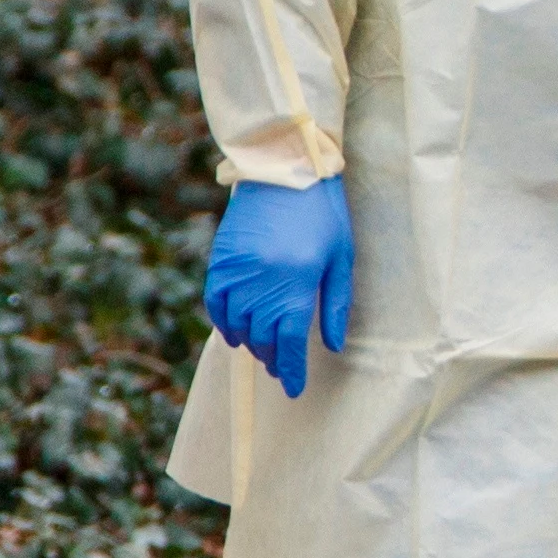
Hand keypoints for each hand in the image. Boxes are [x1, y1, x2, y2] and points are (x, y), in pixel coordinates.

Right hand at [204, 177, 352, 398]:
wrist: (286, 170)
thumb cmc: (324, 214)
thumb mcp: (341, 259)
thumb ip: (335, 305)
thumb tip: (331, 345)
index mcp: (297, 283)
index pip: (289, 341)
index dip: (291, 369)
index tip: (294, 388)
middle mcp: (263, 282)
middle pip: (263, 337)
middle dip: (273, 358)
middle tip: (282, 368)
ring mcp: (238, 271)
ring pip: (238, 324)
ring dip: (251, 343)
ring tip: (264, 350)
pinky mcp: (221, 260)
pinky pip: (216, 303)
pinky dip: (224, 322)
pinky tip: (236, 331)